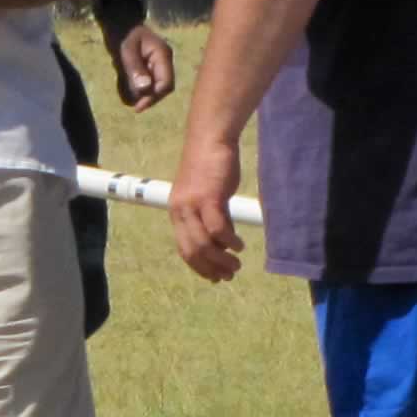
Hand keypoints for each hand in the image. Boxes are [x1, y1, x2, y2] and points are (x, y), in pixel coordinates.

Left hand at [109, 22, 176, 110]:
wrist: (120, 24)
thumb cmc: (124, 34)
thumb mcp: (127, 50)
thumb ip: (135, 68)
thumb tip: (145, 88)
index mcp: (163, 55)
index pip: (166, 83)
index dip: (154, 96)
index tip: (139, 105)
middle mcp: (164, 61)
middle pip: (165, 86)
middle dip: (152, 98)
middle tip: (136, 107)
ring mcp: (159, 64)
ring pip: (158, 86)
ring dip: (147, 95)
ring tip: (134, 102)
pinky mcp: (151, 67)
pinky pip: (151, 82)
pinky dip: (144, 90)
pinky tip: (134, 94)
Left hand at [168, 135, 245, 281]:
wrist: (210, 140)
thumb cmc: (211, 167)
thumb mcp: (208, 197)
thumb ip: (213, 218)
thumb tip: (224, 243)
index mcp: (177, 212)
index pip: (183, 248)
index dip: (199, 266)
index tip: (215, 277)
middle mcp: (180, 211)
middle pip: (192, 251)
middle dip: (211, 268)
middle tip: (229, 274)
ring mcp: (192, 205)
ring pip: (203, 244)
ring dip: (221, 259)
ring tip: (236, 264)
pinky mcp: (207, 197)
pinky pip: (217, 228)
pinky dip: (229, 242)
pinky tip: (239, 246)